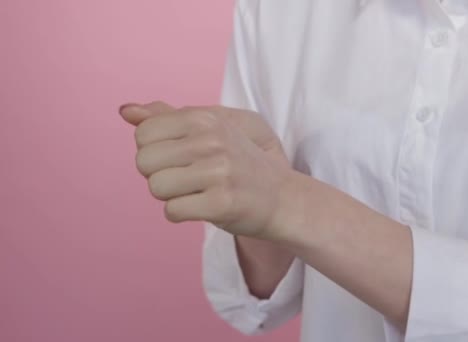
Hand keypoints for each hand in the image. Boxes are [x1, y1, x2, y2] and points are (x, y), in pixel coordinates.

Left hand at [118, 100, 293, 237]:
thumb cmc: (239, 163)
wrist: (281, 197)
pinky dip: (182, 214)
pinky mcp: (222, 203)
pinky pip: (172, 212)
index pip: (143, 134)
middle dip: (159, 175)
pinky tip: (203, 207)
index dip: (155, 151)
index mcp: (204, 118)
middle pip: (144, 162)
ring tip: (198, 192)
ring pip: (155, 188)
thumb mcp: (209, 129)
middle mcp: (212, 141)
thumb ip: (166, 118)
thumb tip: (125, 110)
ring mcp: (219, 172)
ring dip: (171, 196)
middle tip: (190, 178)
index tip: (180, 158)